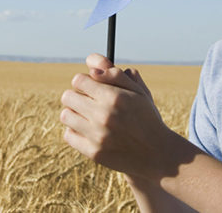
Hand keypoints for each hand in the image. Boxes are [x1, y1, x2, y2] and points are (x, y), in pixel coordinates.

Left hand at [60, 54, 170, 179]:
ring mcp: (97, 136)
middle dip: (77, 95)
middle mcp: (103, 115)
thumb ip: (115, 75)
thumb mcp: (138, 91)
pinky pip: (68, 135)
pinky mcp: (93, 152)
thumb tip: (92, 69)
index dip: (84, 81)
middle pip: (67, 96)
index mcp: (114, 97)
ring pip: (65, 115)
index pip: (78, 81)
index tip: (90, 85)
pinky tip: (87, 129)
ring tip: (87, 114)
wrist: (156, 152)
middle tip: (87, 99)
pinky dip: (75, 130)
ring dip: (74, 112)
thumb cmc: (146, 116)